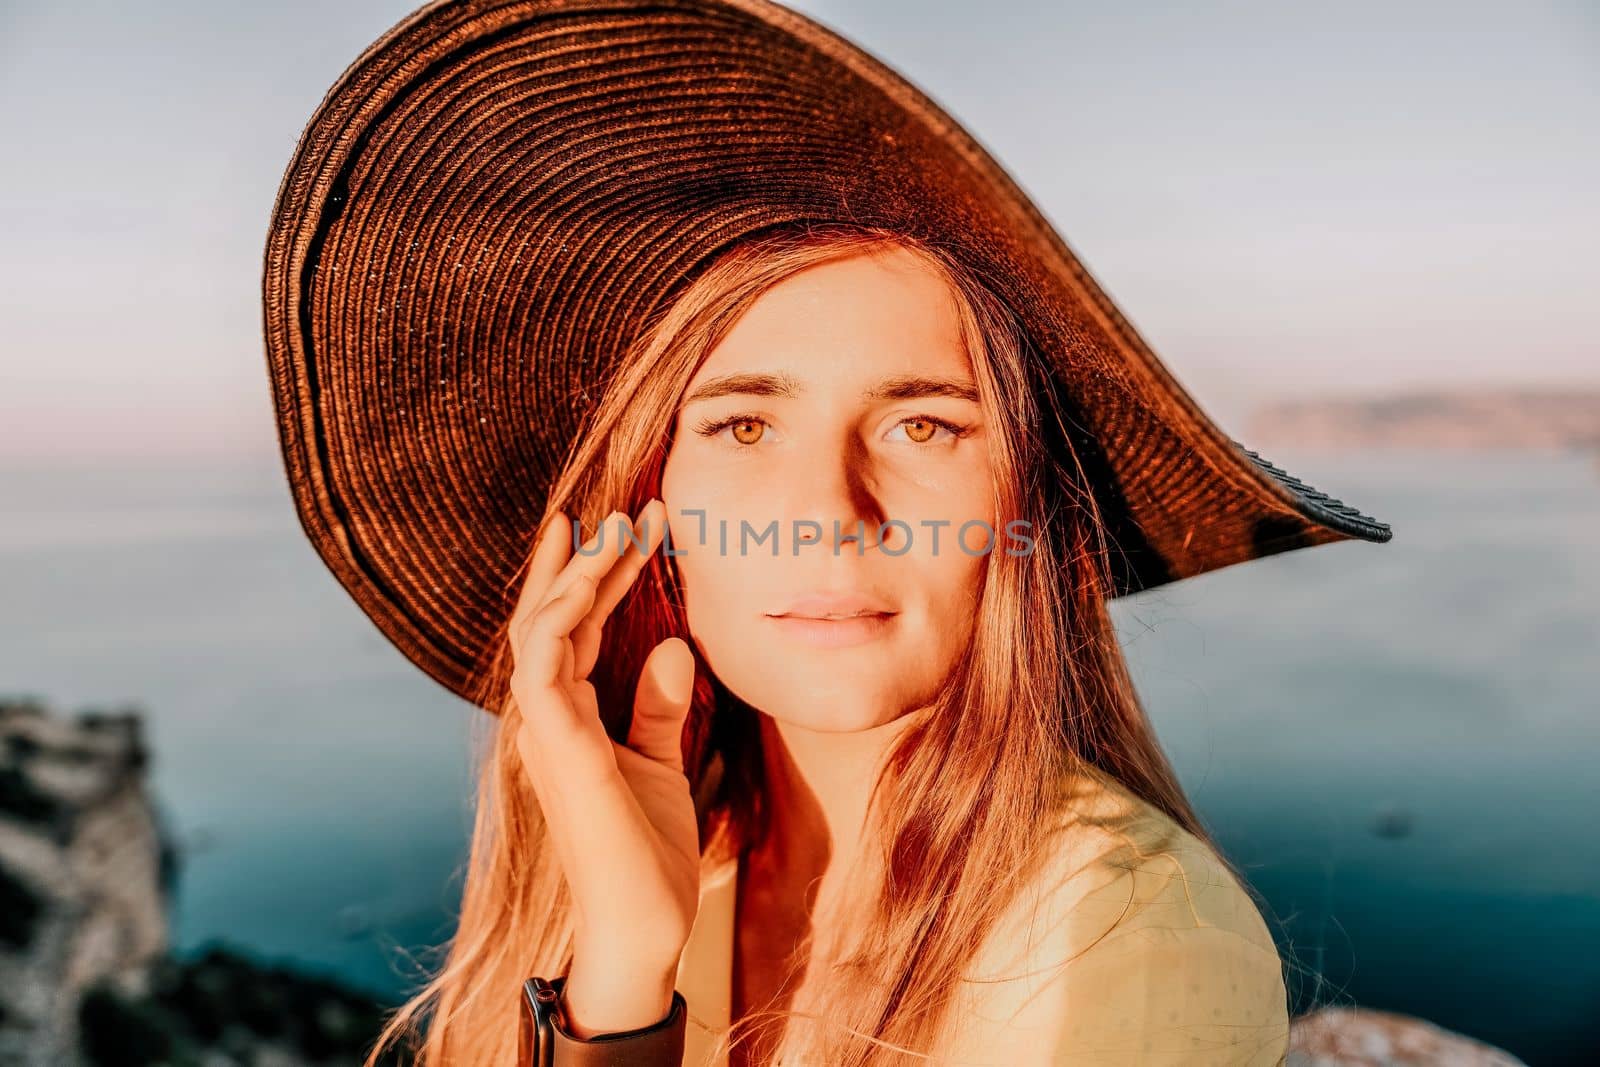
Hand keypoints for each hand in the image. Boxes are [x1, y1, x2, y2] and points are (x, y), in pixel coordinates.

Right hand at [509, 500, 699, 1031]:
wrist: (644, 926)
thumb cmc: (650, 854)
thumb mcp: (663, 764)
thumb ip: (660, 707)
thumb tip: (675, 645)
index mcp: (569, 719)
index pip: (573, 629)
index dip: (597, 575)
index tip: (633, 527)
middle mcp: (547, 718)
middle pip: (551, 617)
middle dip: (586, 560)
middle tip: (630, 511)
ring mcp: (545, 732)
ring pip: (542, 629)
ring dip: (578, 574)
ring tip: (619, 528)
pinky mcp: (558, 748)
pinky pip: (546, 665)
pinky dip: (563, 616)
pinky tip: (596, 577)